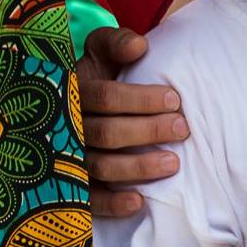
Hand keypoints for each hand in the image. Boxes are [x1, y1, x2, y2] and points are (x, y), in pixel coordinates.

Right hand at [79, 26, 186, 216]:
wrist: (67, 100)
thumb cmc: (93, 74)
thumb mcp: (98, 50)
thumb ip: (116, 41)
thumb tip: (140, 46)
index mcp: (71, 91)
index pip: (105, 97)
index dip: (141, 99)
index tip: (174, 99)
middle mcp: (65, 126)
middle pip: (106, 133)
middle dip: (148, 131)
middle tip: (182, 129)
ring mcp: (65, 158)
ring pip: (100, 167)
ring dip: (138, 168)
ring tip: (173, 163)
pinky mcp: (70, 186)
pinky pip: (88, 201)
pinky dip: (112, 205)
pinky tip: (139, 202)